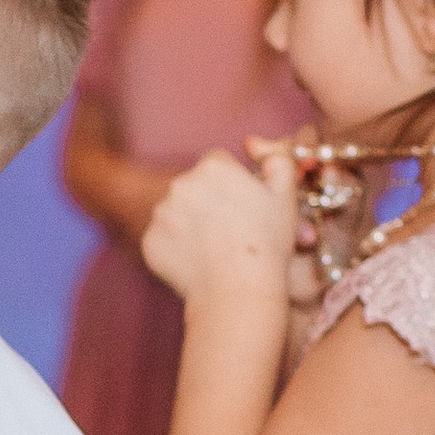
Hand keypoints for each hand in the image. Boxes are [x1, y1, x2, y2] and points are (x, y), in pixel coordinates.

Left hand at [141, 143, 300, 304]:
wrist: (238, 291)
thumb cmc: (267, 243)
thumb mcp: (285, 195)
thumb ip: (276, 160)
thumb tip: (255, 144)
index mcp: (213, 166)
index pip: (217, 164)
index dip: (230, 185)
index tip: (240, 208)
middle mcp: (180, 183)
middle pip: (193, 187)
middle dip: (206, 202)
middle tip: (228, 231)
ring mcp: (160, 213)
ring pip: (175, 213)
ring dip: (189, 225)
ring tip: (214, 249)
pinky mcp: (149, 241)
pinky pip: (162, 239)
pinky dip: (176, 249)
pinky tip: (198, 263)